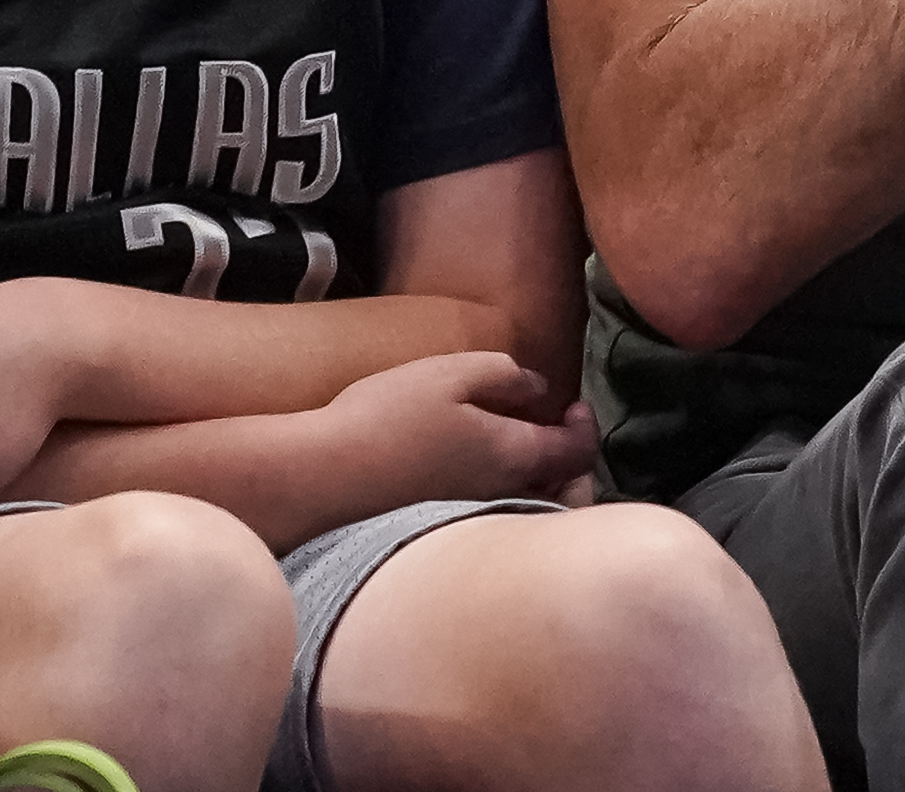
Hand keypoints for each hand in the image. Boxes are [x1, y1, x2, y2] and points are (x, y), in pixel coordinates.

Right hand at [314, 353, 593, 507]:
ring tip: (518, 445)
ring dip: (538, 480)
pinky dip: (504, 496)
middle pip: (564, 493)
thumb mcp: (451, 374)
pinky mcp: (441, 530)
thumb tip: (539, 389)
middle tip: (554, 429)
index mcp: (514, 458)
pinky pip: (494, 518)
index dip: (585, 425)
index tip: (572, 403)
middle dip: (570, 462)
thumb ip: (505, 375)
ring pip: (530, 510)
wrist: (319, 479)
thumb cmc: (387, 418)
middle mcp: (503, 499)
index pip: (579, 453)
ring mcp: (472, 520)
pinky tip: (476, 469)